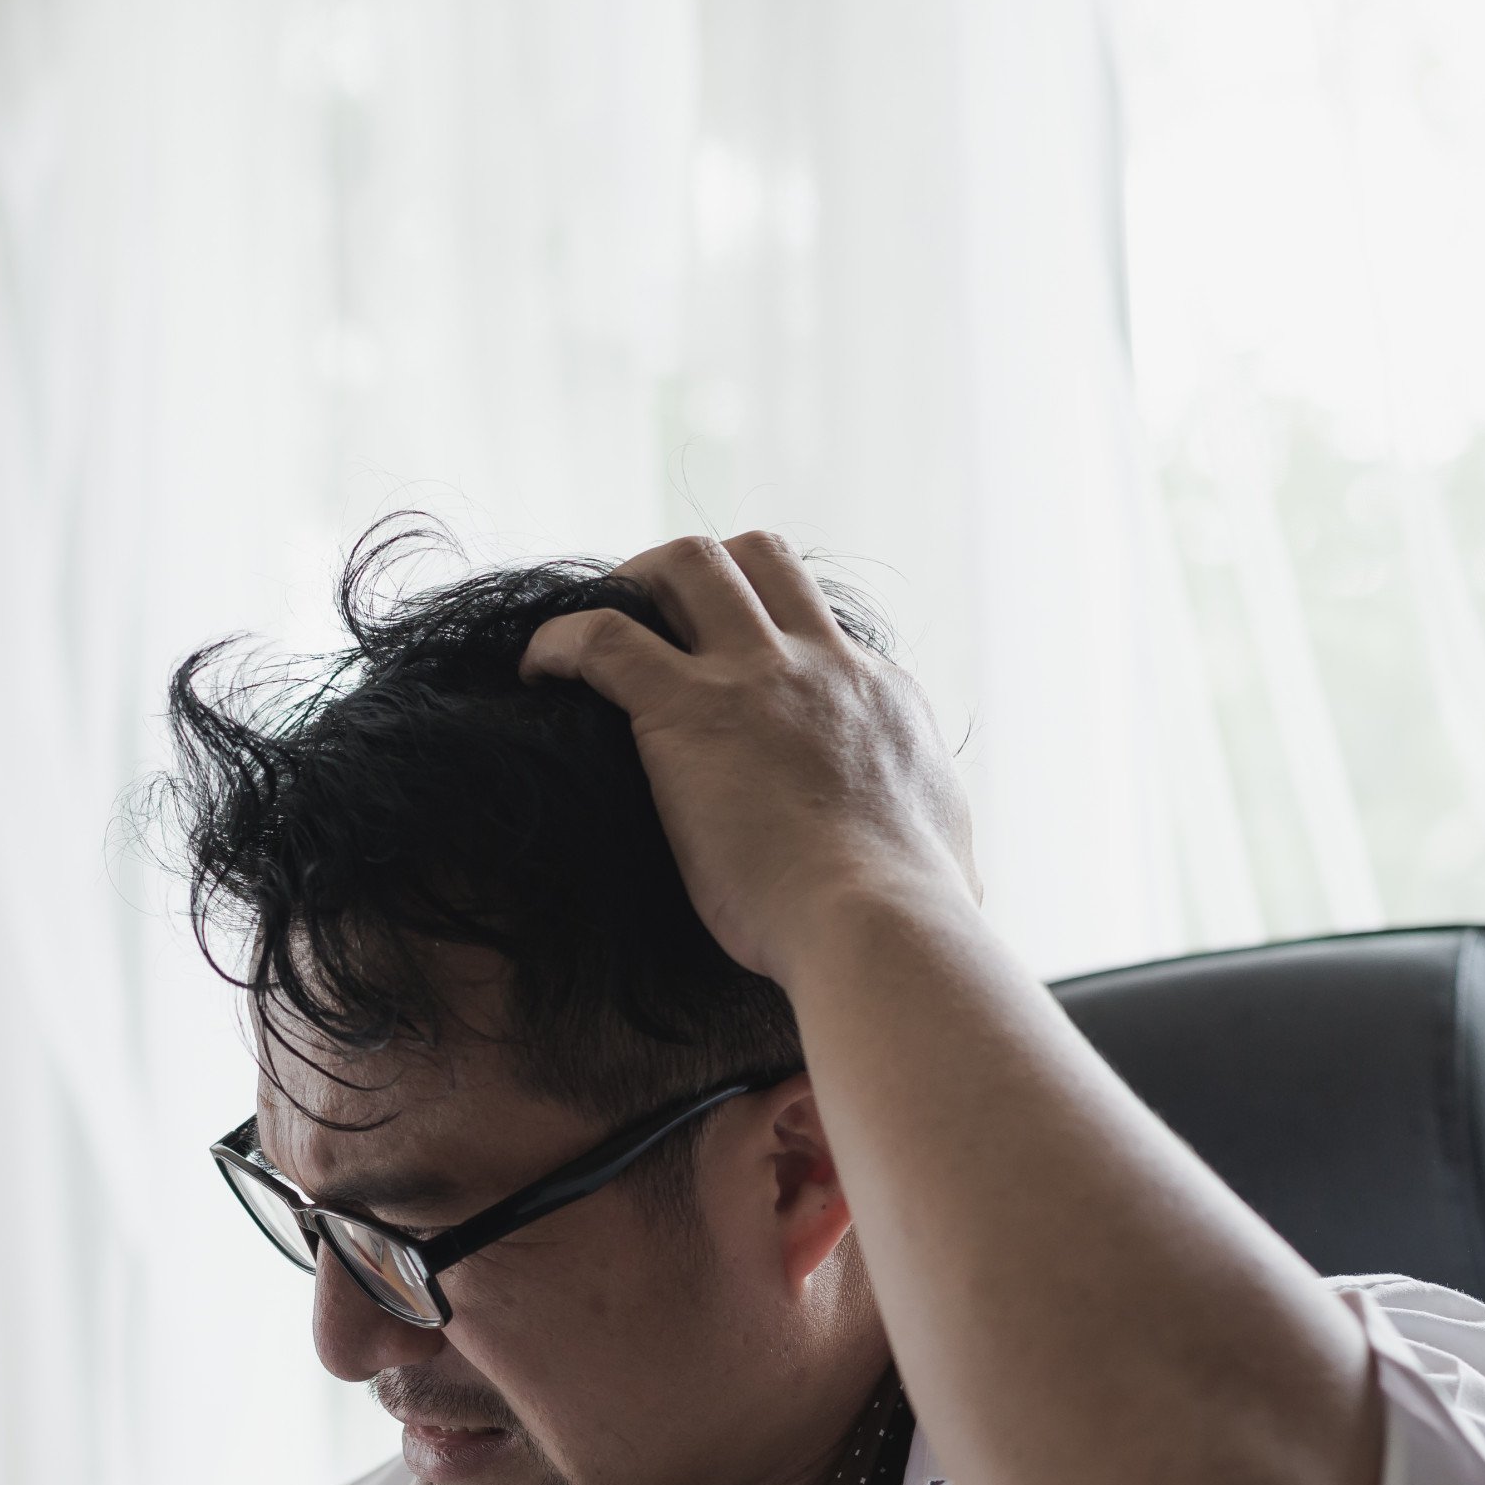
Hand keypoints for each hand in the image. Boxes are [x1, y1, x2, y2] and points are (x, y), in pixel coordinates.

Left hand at [521, 531, 976, 983]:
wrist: (880, 927)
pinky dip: (559, 642)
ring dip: (632, 580)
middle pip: (761, 557)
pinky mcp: (688, 710)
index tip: (727, 682)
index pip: (819, 631)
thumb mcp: (950, 856)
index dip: (767, 640)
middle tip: (654, 619)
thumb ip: (933, 838)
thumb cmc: (913, 921)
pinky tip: (534, 671)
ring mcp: (758, 678)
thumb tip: (947, 870)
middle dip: (701, 572)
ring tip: (590, 625)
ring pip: (688, 563)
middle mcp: (824, 665)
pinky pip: (604, 638)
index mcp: (882, 698)